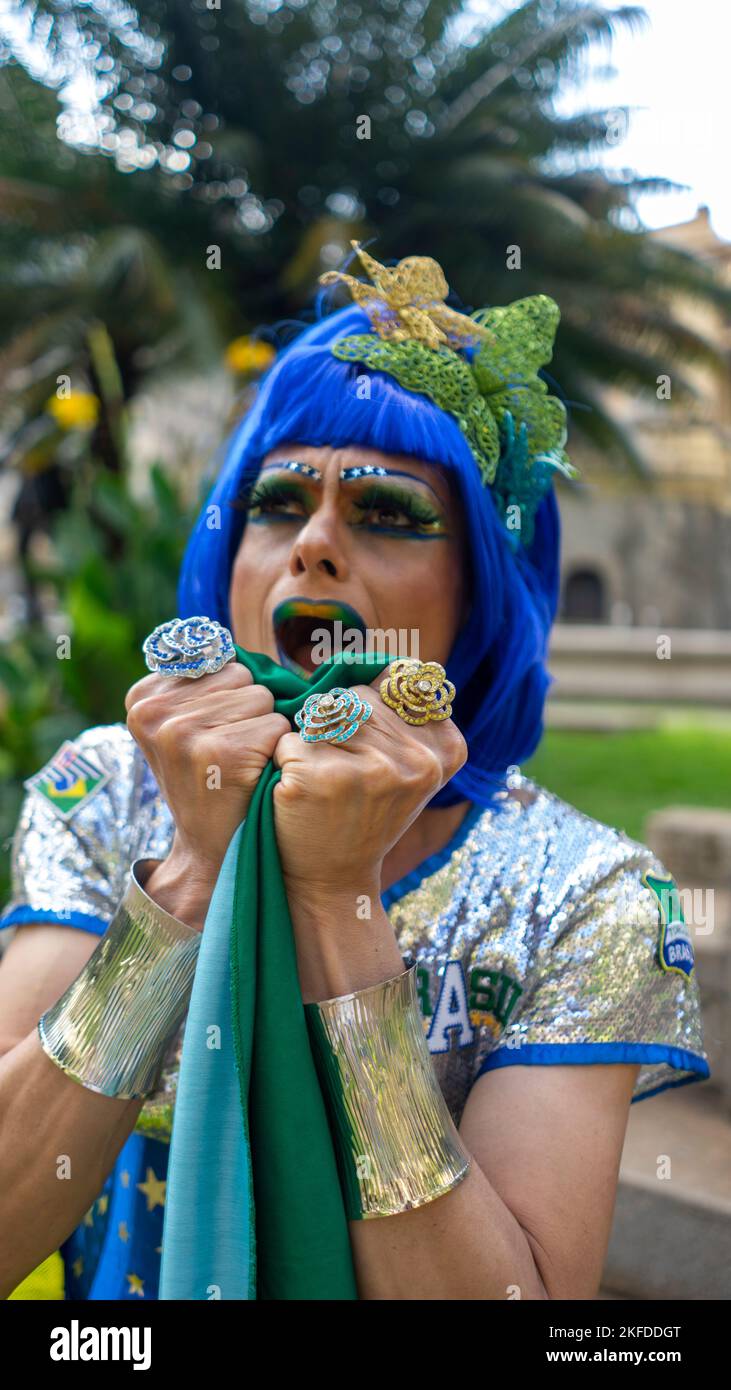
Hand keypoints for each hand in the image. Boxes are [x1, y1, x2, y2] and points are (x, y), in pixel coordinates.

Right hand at [125, 663, 290, 900]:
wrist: (213, 850)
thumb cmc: (209, 778)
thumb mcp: (184, 725)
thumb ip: (197, 679)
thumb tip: (216, 639)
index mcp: (142, 699)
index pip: (216, 659)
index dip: (229, 696)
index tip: (210, 736)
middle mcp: (155, 713)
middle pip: (241, 676)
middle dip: (248, 710)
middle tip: (230, 753)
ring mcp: (185, 734)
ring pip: (262, 698)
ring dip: (265, 729)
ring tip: (241, 763)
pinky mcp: (221, 753)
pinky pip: (276, 725)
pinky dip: (277, 749)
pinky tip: (254, 775)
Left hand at [271, 675, 466, 905]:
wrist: (331, 879)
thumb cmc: (362, 811)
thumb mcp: (404, 764)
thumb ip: (405, 714)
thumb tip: (389, 662)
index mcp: (447, 748)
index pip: (398, 680)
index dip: (370, 705)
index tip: (368, 748)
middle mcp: (418, 759)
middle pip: (356, 696)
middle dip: (337, 726)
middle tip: (343, 775)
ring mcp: (373, 769)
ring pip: (323, 713)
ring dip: (310, 742)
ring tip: (324, 781)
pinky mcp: (325, 778)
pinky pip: (290, 738)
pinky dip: (284, 761)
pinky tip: (301, 794)